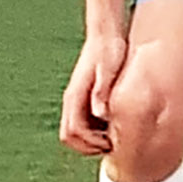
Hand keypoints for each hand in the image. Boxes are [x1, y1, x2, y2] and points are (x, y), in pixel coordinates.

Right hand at [56, 26, 129, 155]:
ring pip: (73, 131)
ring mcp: (75, 99)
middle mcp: (71, 99)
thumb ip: (102, 91)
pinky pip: (82, 122)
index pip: (73, 132)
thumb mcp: (108, 69)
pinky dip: (93, 131)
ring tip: (113, 138)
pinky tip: (113, 126)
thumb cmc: (109, 50)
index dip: (90, 144)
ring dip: (90, 140)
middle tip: (111, 145)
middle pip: (69, 136)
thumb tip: (100, 114)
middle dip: (87, 147)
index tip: (110, 143)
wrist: (105, 34)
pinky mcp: (83, 97)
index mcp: (75, 96)